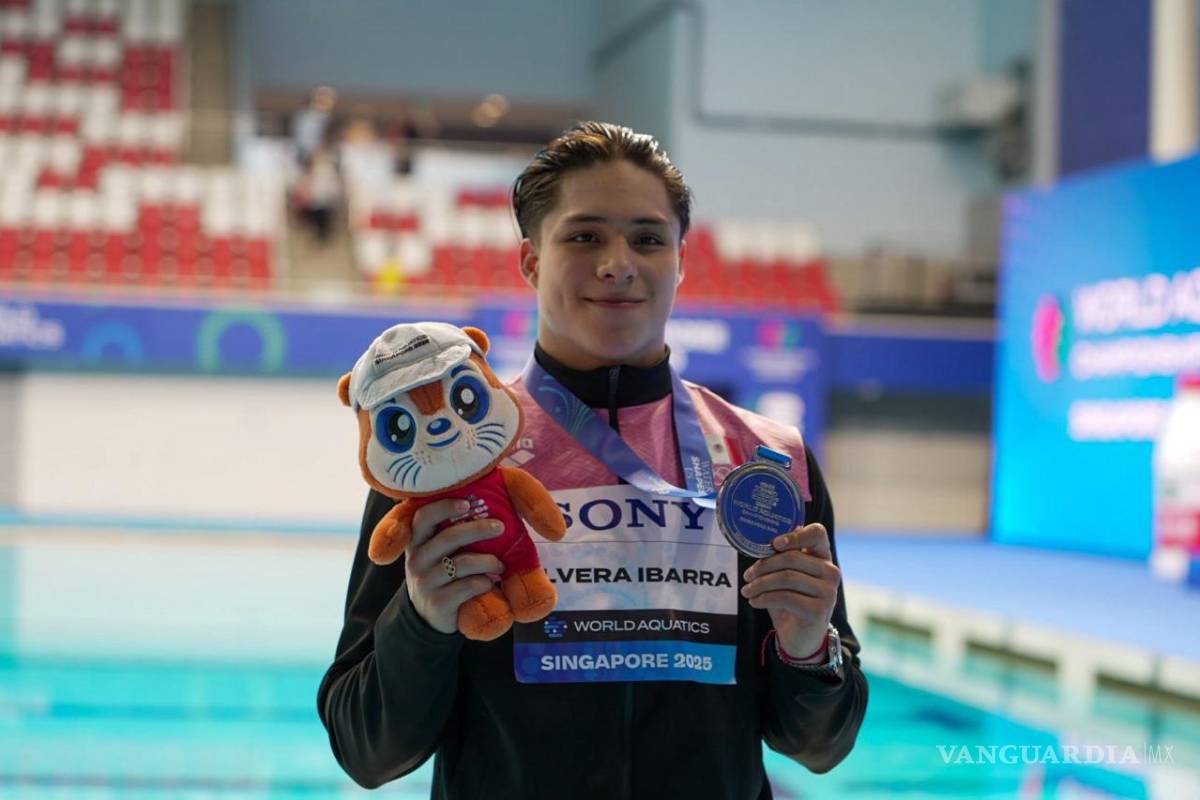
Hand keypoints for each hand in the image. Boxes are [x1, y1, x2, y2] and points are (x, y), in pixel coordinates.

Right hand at [404, 499, 504, 634]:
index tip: (467, 504)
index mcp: (416, 541)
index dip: (444, 507)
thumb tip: (488, 514)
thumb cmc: (441, 575)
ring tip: (500, 565)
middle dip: (477, 529)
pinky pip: (468, 586)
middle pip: (448, 538)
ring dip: (488, 561)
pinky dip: (484, 582)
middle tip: (499, 527)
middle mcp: (416, 560)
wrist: (429, 616)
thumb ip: (450, 534)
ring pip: (462, 563)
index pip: (423, 517)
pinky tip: (489, 583)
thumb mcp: (436, 553)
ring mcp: (425, 582)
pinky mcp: (438, 602)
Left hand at [740, 523, 839, 658]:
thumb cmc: (791, 601)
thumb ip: (780, 558)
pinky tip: (754, 601)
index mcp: (822, 557)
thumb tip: (762, 541)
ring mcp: (828, 592)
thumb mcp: (785, 577)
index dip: (795, 535)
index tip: (774, 543)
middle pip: (792, 557)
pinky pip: (785, 597)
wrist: (801, 637)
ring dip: (760, 584)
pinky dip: (764, 598)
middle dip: (764, 566)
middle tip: (747, 575)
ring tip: (747, 590)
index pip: (817, 533)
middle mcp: (830, 572)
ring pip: (786, 578)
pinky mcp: (819, 611)